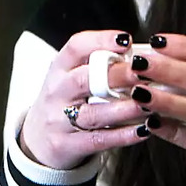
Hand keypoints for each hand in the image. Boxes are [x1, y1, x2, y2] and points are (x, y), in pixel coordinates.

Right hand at [20, 30, 151, 169]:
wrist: (36, 140)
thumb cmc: (64, 102)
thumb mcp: (70, 78)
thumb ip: (98, 66)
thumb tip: (142, 57)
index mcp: (59, 69)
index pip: (75, 47)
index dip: (100, 40)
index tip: (125, 40)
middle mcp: (57, 92)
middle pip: (84, 79)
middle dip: (115, 74)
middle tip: (142, 72)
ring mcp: (58, 120)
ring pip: (93, 113)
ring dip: (124, 109)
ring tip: (148, 103)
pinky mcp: (66, 145)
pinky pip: (98, 140)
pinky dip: (122, 136)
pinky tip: (143, 130)